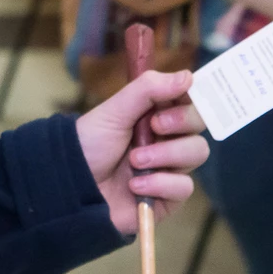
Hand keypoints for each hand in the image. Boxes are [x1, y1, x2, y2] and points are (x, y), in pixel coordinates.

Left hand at [74, 69, 208, 235]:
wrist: (72, 184)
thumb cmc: (91, 143)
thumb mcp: (115, 110)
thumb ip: (149, 89)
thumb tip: (188, 76)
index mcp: (157, 112)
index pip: (189, 98)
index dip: (189, 97)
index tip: (175, 97)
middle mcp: (168, 138)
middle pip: (200, 123)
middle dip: (180, 122)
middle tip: (154, 126)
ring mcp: (170, 167)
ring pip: (197, 152)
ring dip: (166, 154)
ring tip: (134, 160)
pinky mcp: (168, 197)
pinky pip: (184, 187)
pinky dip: (160, 183)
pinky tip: (135, 186)